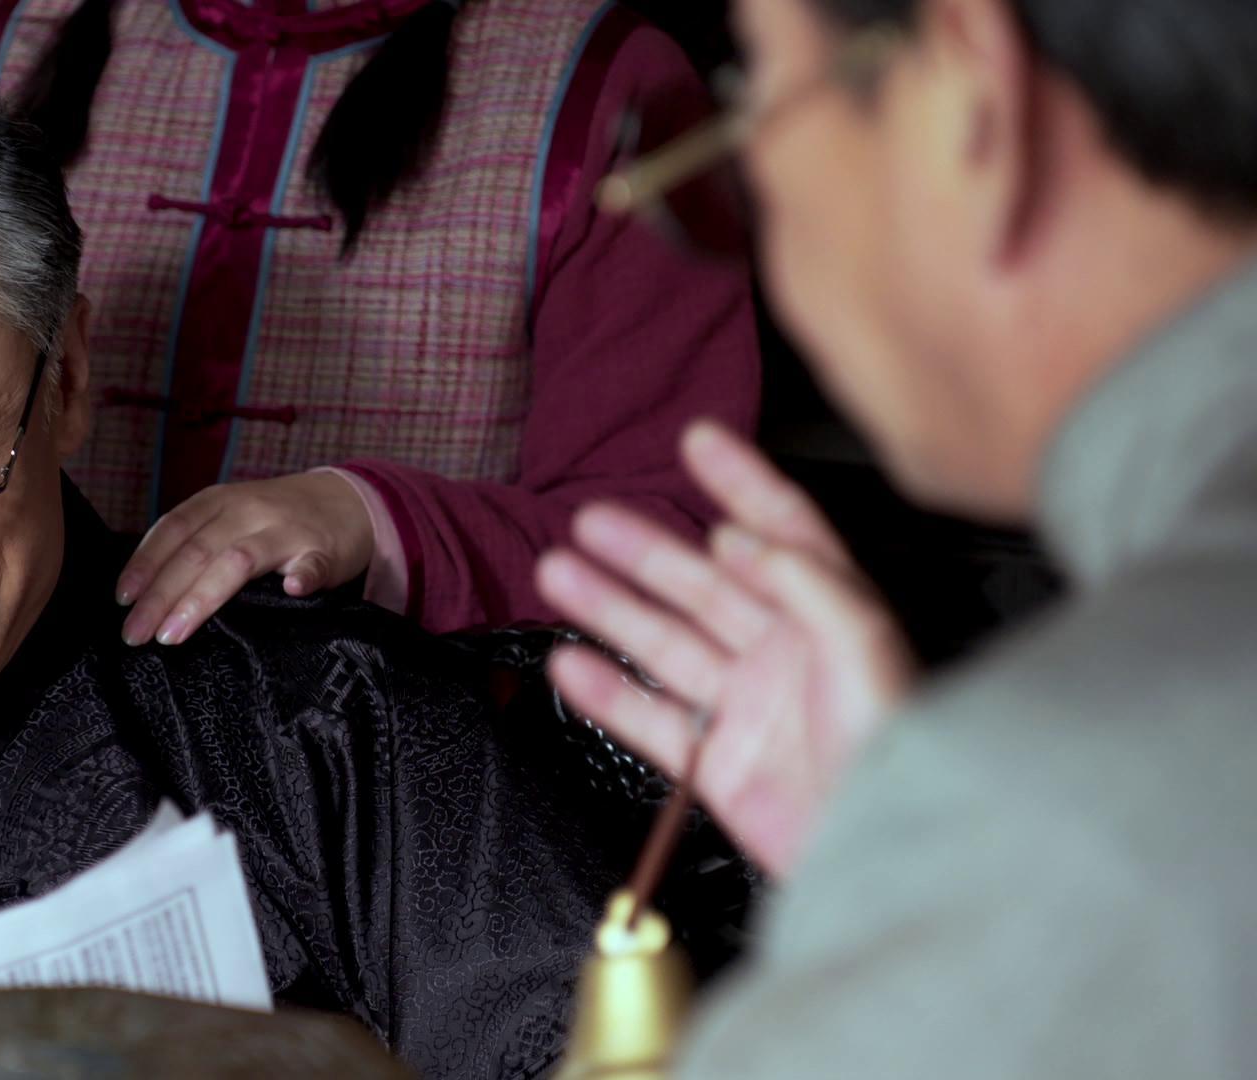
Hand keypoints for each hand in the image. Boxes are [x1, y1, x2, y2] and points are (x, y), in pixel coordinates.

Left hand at [117, 471, 375, 645]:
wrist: (348, 502)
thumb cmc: (276, 520)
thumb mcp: (230, 517)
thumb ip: (194, 543)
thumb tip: (144, 593)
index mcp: (219, 502)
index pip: (172, 530)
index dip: (144, 564)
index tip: (123, 600)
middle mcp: (247, 510)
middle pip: (196, 551)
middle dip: (160, 595)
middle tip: (136, 634)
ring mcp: (287, 530)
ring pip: (239, 560)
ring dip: (203, 597)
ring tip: (174, 633)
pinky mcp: (324, 551)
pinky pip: (314, 564)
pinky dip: (303, 576)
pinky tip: (294, 590)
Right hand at [535, 421, 914, 876]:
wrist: (877, 847)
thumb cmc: (896, 754)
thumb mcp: (868, 648)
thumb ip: (807, 582)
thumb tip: (741, 540)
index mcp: (827, 616)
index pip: (780, 531)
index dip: (742, 482)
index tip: (699, 442)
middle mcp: (782, 653)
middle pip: (700, 584)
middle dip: (644, 548)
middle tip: (591, 519)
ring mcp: (745, 707)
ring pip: (663, 641)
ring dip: (609, 606)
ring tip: (559, 574)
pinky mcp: (717, 763)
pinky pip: (649, 717)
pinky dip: (606, 690)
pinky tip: (571, 662)